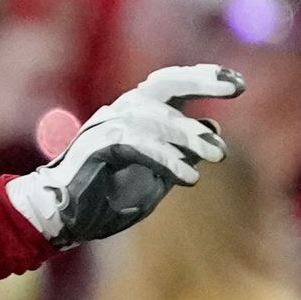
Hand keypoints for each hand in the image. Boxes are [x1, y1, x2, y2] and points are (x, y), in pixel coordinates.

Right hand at [4, 65, 240, 245]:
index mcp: (135, 116)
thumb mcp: (156, 176)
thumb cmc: (105, 199)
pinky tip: (189, 178)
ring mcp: (106, 126)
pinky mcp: (96, 146)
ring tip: (216, 155)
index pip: (172, 85)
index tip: (238, 85)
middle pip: (164, 83)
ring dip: (189, 136)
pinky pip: (137, 144)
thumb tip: (213, 128)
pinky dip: (165, 159)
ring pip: (155, 117)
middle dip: (201, 81)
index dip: (205, 79)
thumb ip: (181, 152)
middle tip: (235, 89)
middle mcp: (120, 113)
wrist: (62, 220)